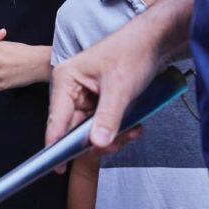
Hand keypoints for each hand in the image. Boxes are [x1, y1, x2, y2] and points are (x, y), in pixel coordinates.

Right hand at [46, 0, 194, 150]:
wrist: (152, 41)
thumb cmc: (131, 53)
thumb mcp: (120, 88)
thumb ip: (107, 118)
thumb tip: (96, 143)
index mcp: (65, 80)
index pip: (56, 119)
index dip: (57, 145)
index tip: (58, 167)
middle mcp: (69, 89)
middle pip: (72, 129)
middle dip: (96, 140)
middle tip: (117, 142)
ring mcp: (83, 96)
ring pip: (88, 131)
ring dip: (111, 136)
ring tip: (132, 130)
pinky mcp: (96, 101)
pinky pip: (100, 125)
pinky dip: (116, 130)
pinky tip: (132, 126)